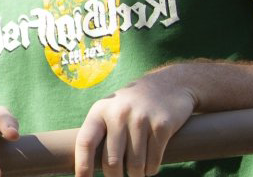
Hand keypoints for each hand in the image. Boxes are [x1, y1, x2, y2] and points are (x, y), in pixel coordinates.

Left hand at [74, 76, 195, 176]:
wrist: (170, 84)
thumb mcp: (111, 109)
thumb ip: (100, 131)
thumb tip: (87, 166)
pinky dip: (151, 170)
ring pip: (135, 165)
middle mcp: (118, 114)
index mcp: (100, 111)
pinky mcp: (162, 126)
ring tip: (136, 174)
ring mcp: (141, 120)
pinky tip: (149, 168)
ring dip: (136, 175)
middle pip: (111, 160)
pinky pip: (153, 160)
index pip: (86, 142)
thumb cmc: (133, 104)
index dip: (82, 165)